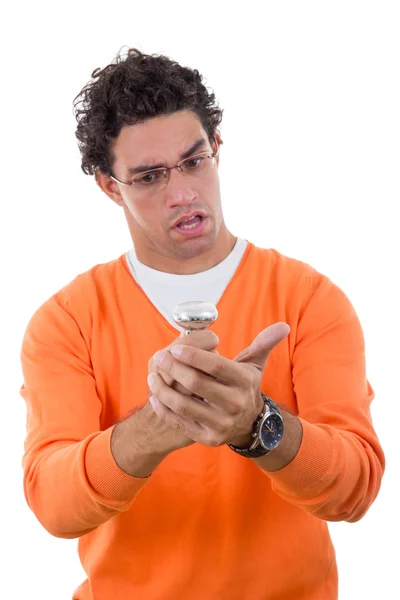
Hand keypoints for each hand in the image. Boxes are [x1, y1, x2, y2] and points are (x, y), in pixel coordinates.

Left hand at [147, 322, 289, 446]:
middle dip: (173, 368)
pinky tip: (155, 396)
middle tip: (160, 357)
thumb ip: (263, 343)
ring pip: (184, 405)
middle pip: (196, 384)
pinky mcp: (208, 438)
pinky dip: (164, 409)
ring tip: (152, 375)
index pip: (216, 366)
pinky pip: (180, 422)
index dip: (193, 355)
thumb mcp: (254, 365)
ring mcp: (221, 424)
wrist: (248, 424)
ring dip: (163, 389)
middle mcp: (235, 404)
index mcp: (244, 382)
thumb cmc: (244, 386)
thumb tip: (282, 325)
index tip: (176, 347)